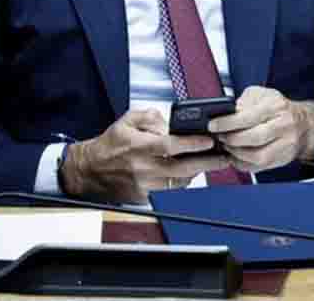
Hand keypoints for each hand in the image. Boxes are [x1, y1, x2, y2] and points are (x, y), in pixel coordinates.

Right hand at [62, 109, 229, 202]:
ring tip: (212, 162)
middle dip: (207, 163)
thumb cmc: (109, 145)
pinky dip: (183, 181)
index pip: (171, 146)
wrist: (90, 171)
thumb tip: (167, 122)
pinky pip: (171, 190)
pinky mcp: (146, 197)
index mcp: (139, 147)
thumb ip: (149, 117)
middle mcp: (144, 168)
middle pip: (182, 168)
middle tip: (224, 157)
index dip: (192, 144)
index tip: (210, 141)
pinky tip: (192, 171)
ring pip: (180, 182)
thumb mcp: (126, 121)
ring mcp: (146, 185)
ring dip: (198, 172)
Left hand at [208, 86, 313, 172]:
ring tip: (226, 145)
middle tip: (219, 136)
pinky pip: (258, 167)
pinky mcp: (282, 160)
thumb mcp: (263, 95)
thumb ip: (244, 101)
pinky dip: (242, 164)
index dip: (227, 123)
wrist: (305, 125)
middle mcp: (284, 126)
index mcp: (276, 107)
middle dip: (231, 139)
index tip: (212, 125)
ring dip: (236, 153)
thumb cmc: (279, 108)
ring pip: (256, 157)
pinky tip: (234, 156)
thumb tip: (226, 114)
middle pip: (253, 138)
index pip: (248, 117)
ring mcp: (285, 145)